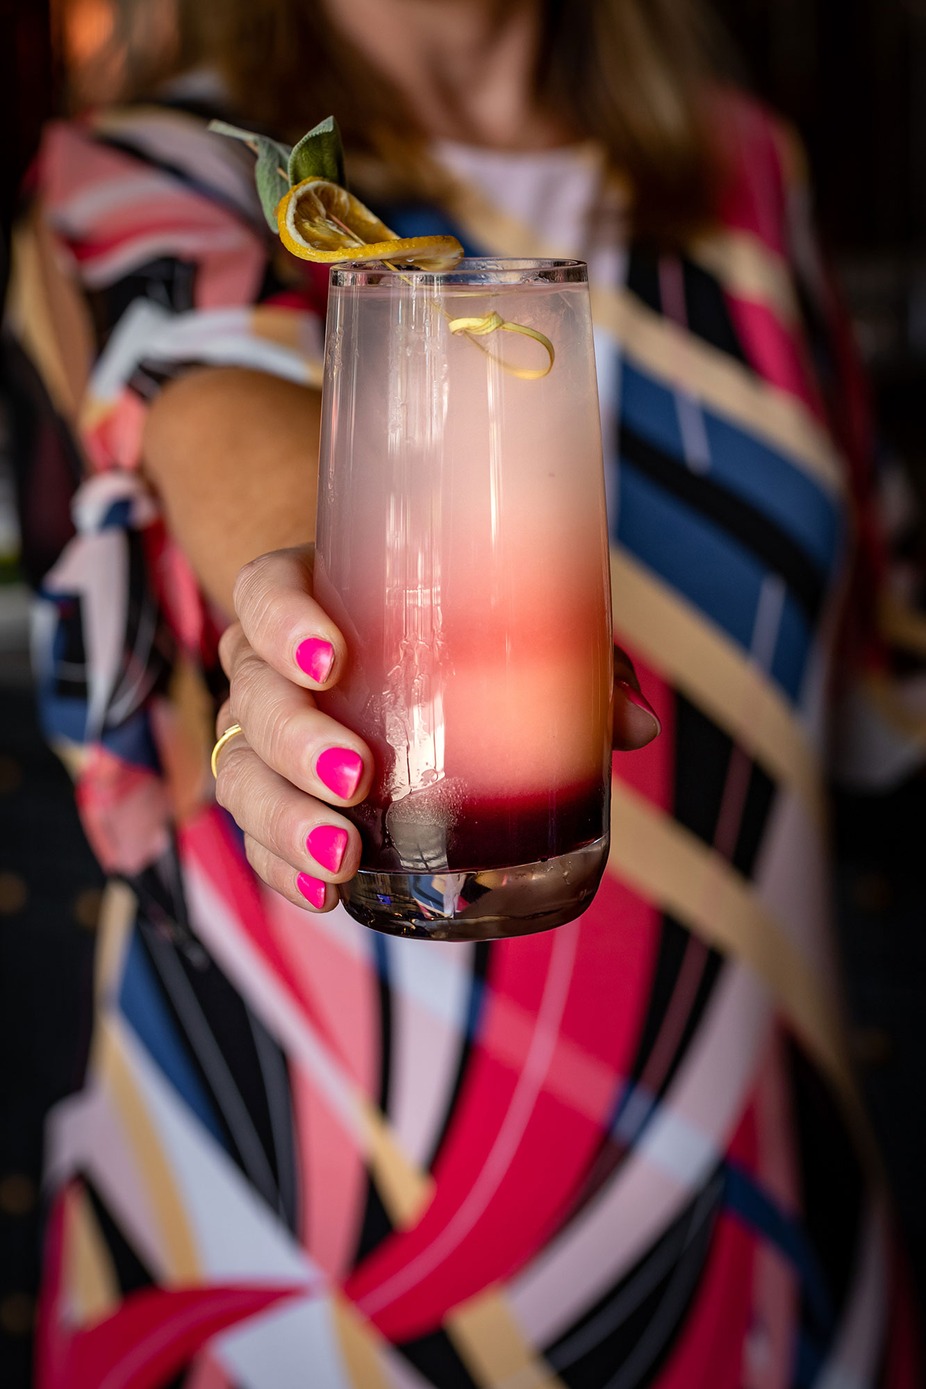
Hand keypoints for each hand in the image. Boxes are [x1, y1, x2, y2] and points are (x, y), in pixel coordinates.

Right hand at [215, 547, 660, 914]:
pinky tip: (322, 894)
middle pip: (252, 695)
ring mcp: (263, 733)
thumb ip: (566, 660)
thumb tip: (637, 726)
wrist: (390, 642)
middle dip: (296, 741)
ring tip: (341, 855)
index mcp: (311, 597)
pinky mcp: (275, 794)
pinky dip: (281, 867)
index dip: (283, 624)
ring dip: (283, 819)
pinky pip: (255, 834)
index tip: (332, 658)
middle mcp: (270, 663)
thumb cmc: (451, 626)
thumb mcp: (505, 627)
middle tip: (357, 775)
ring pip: (242, 772)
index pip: (263, 594)